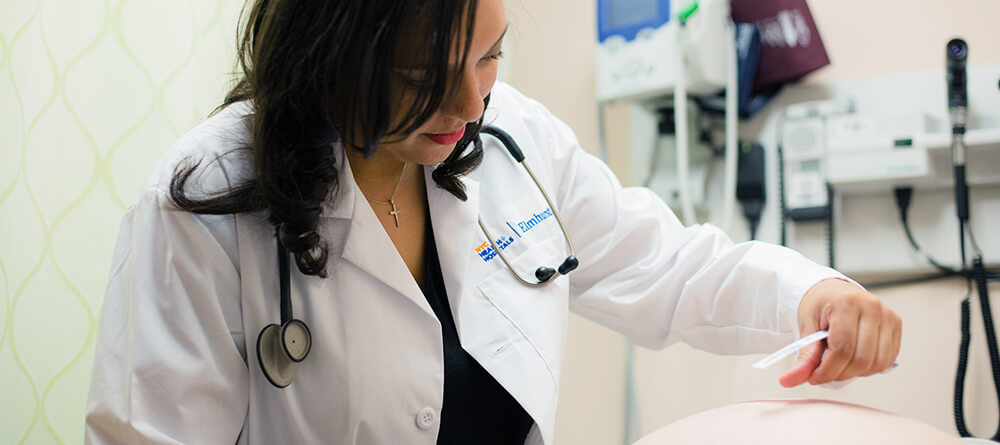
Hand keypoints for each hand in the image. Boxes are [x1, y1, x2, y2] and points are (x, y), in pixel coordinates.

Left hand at [778, 278, 901, 387]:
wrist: (832, 291)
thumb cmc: (818, 305)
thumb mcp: (806, 326)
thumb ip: (804, 355)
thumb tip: (791, 380)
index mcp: (847, 303)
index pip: (843, 348)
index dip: (828, 370)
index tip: (814, 377)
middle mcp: (872, 307)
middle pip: (862, 359)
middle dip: (840, 373)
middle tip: (824, 373)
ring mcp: (887, 315)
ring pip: (877, 362)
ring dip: (856, 372)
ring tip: (839, 364)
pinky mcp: (895, 324)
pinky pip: (887, 359)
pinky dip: (870, 367)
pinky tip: (854, 359)